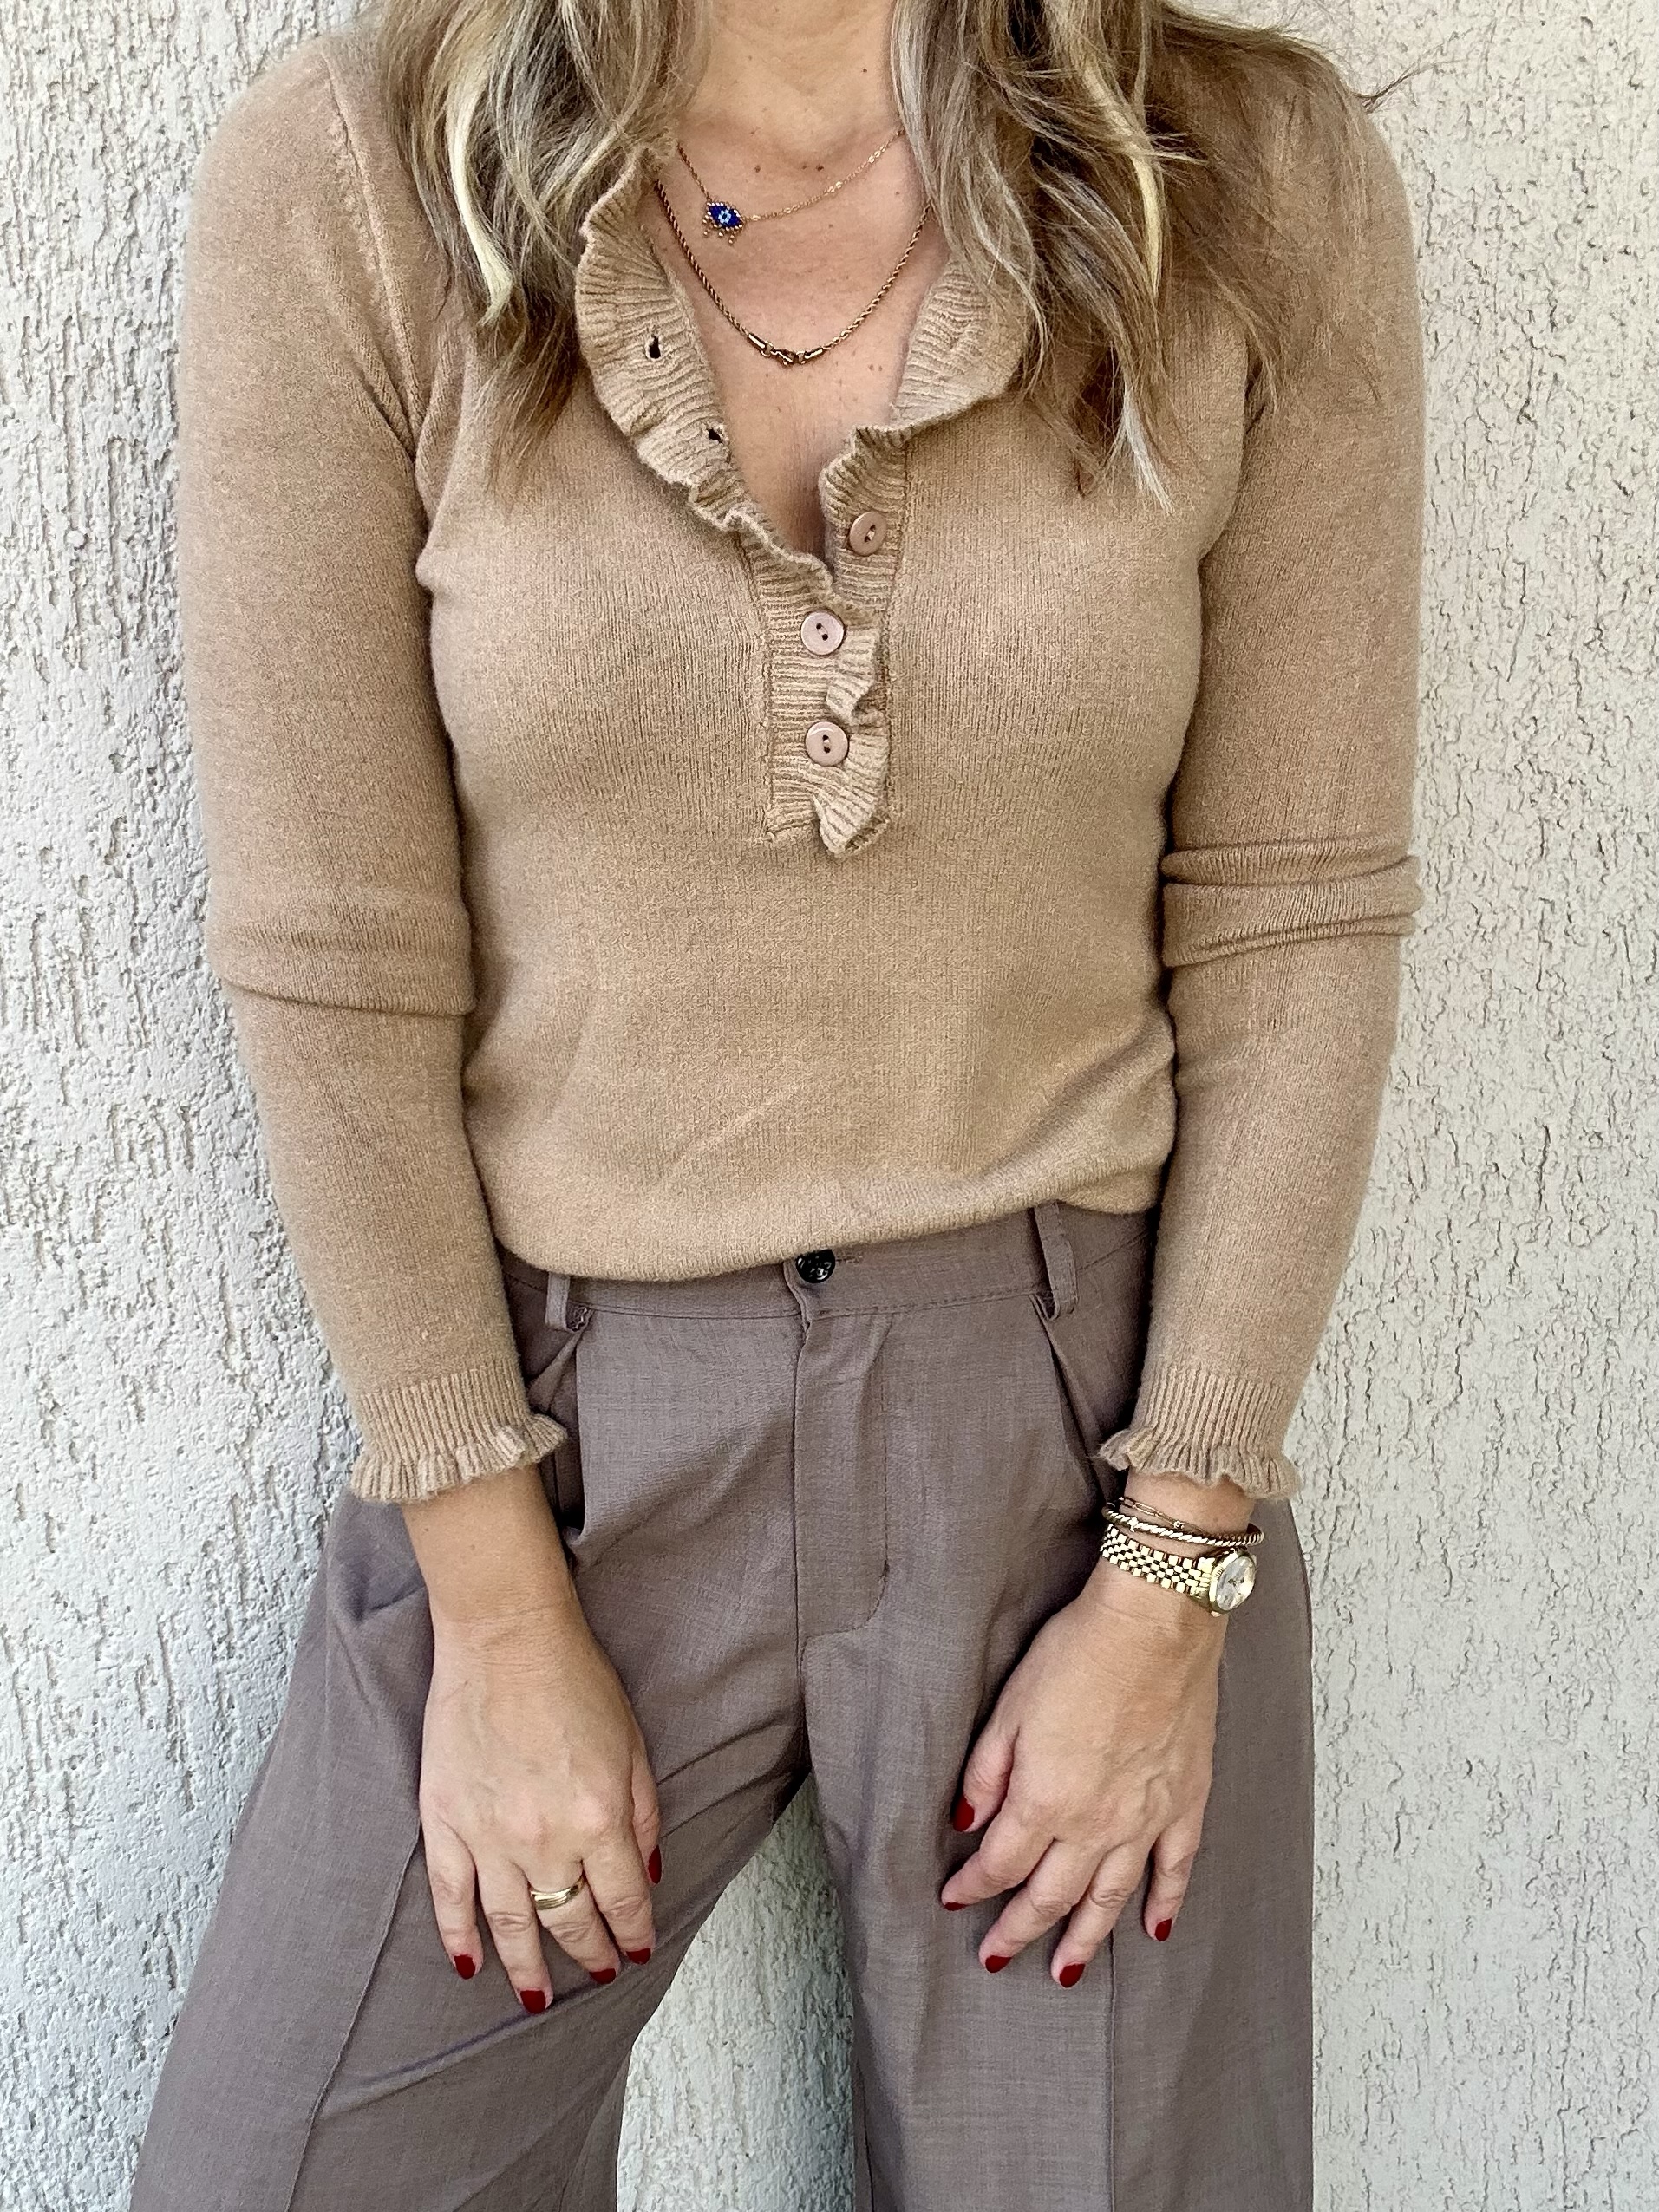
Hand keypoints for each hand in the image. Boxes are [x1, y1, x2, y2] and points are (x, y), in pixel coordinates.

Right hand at [400, 1464, 660, 2011]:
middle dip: (589, 1953)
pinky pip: (451, 1897)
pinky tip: (471, 1965)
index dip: (632, 1931)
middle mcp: (546, 1840)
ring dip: (527, 1968)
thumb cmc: (575, 1680)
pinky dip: (459, 1937)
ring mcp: (490, 1836)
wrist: (504, 1637)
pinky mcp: (446, 1822)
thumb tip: (649, 1873)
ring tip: (537, 1999)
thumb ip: (644, 1814)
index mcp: (600, 1819)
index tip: (635, 1950)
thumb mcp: (633, 1744)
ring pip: (510, 1925)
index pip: (623, 1899)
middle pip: (570, 1919)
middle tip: (597, 1972)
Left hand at [940, 1514, 1235, 1985]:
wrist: (1155, 1625)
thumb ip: (987, 1773)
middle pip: (1051, 1895)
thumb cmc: (1078, 1654)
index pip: (1000, 1862)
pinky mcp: (1185, 1802)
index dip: (972, 1885)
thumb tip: (964, 1821)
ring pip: (1109, 1898)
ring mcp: (1146, 1819)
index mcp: (1045, 1801)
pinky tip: (1152, 1932)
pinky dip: (1164, 1905)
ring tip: (1065, 1973)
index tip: (954, 1898)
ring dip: (1083, 1939)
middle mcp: (1096, 1824)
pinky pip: (1175, 1869)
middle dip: (1018, 1930)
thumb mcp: (1010, 1707)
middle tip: (995, 1959)